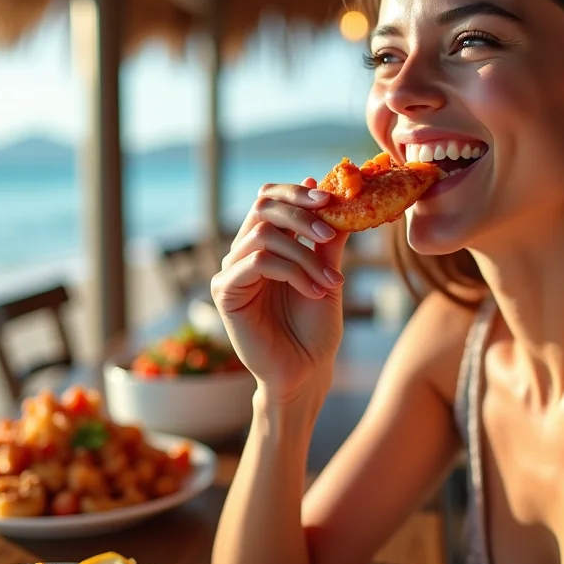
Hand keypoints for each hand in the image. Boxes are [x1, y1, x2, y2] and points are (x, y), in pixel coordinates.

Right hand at [210, 178, 348, 403]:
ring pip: (263, 234)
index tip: (330, 198)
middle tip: (329, 232)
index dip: (297, 192)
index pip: (271, 198)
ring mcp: (232, 270)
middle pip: (263, 206)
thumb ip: (328, 239)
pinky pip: (257, 262)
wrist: (306, 371)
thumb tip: (337, 195)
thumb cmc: (316, 327)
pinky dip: (292, 271)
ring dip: (304, 254)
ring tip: (331, 282)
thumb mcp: (328, 273)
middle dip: (300, 214)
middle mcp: (245, 252)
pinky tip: (315, 292)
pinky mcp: (225, 292)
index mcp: (267, 243)